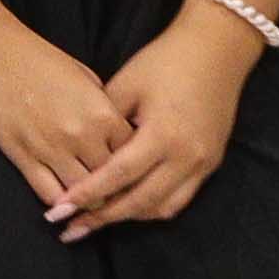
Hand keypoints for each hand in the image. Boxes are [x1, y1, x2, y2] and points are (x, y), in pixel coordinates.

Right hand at [0, 19, 132, 228]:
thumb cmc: (36, 56)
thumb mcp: (84, 75)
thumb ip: (103, 107)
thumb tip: (113, 133)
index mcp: (102, 113)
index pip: (133, 155)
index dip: (132, 164)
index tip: (127, 168)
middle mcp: (82, 136)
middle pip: (112, 180)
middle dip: (113, 186)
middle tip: (110, 190)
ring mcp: (51, 149)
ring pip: (83, 194)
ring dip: (87, 199)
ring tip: (87, 199)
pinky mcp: (22, 156)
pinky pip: (49, 194)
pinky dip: (58, 202)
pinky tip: (61, 199)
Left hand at [51, 8, 260, 235]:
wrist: (217, 51)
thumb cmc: (165, 61)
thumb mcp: (126, 84)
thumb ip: (104, 122)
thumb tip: (81, 153)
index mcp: (162, 135)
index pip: (118, 175)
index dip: (88, 194)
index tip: (61, 209)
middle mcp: (186, 157)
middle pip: (140, 202)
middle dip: (104, 217)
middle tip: (72, 228)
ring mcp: (203, 164)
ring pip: (162, 208)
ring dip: (129, 216)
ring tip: (96, 220)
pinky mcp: (212, 164)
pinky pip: (180, 198)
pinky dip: (153, 207)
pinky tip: (129, 207)